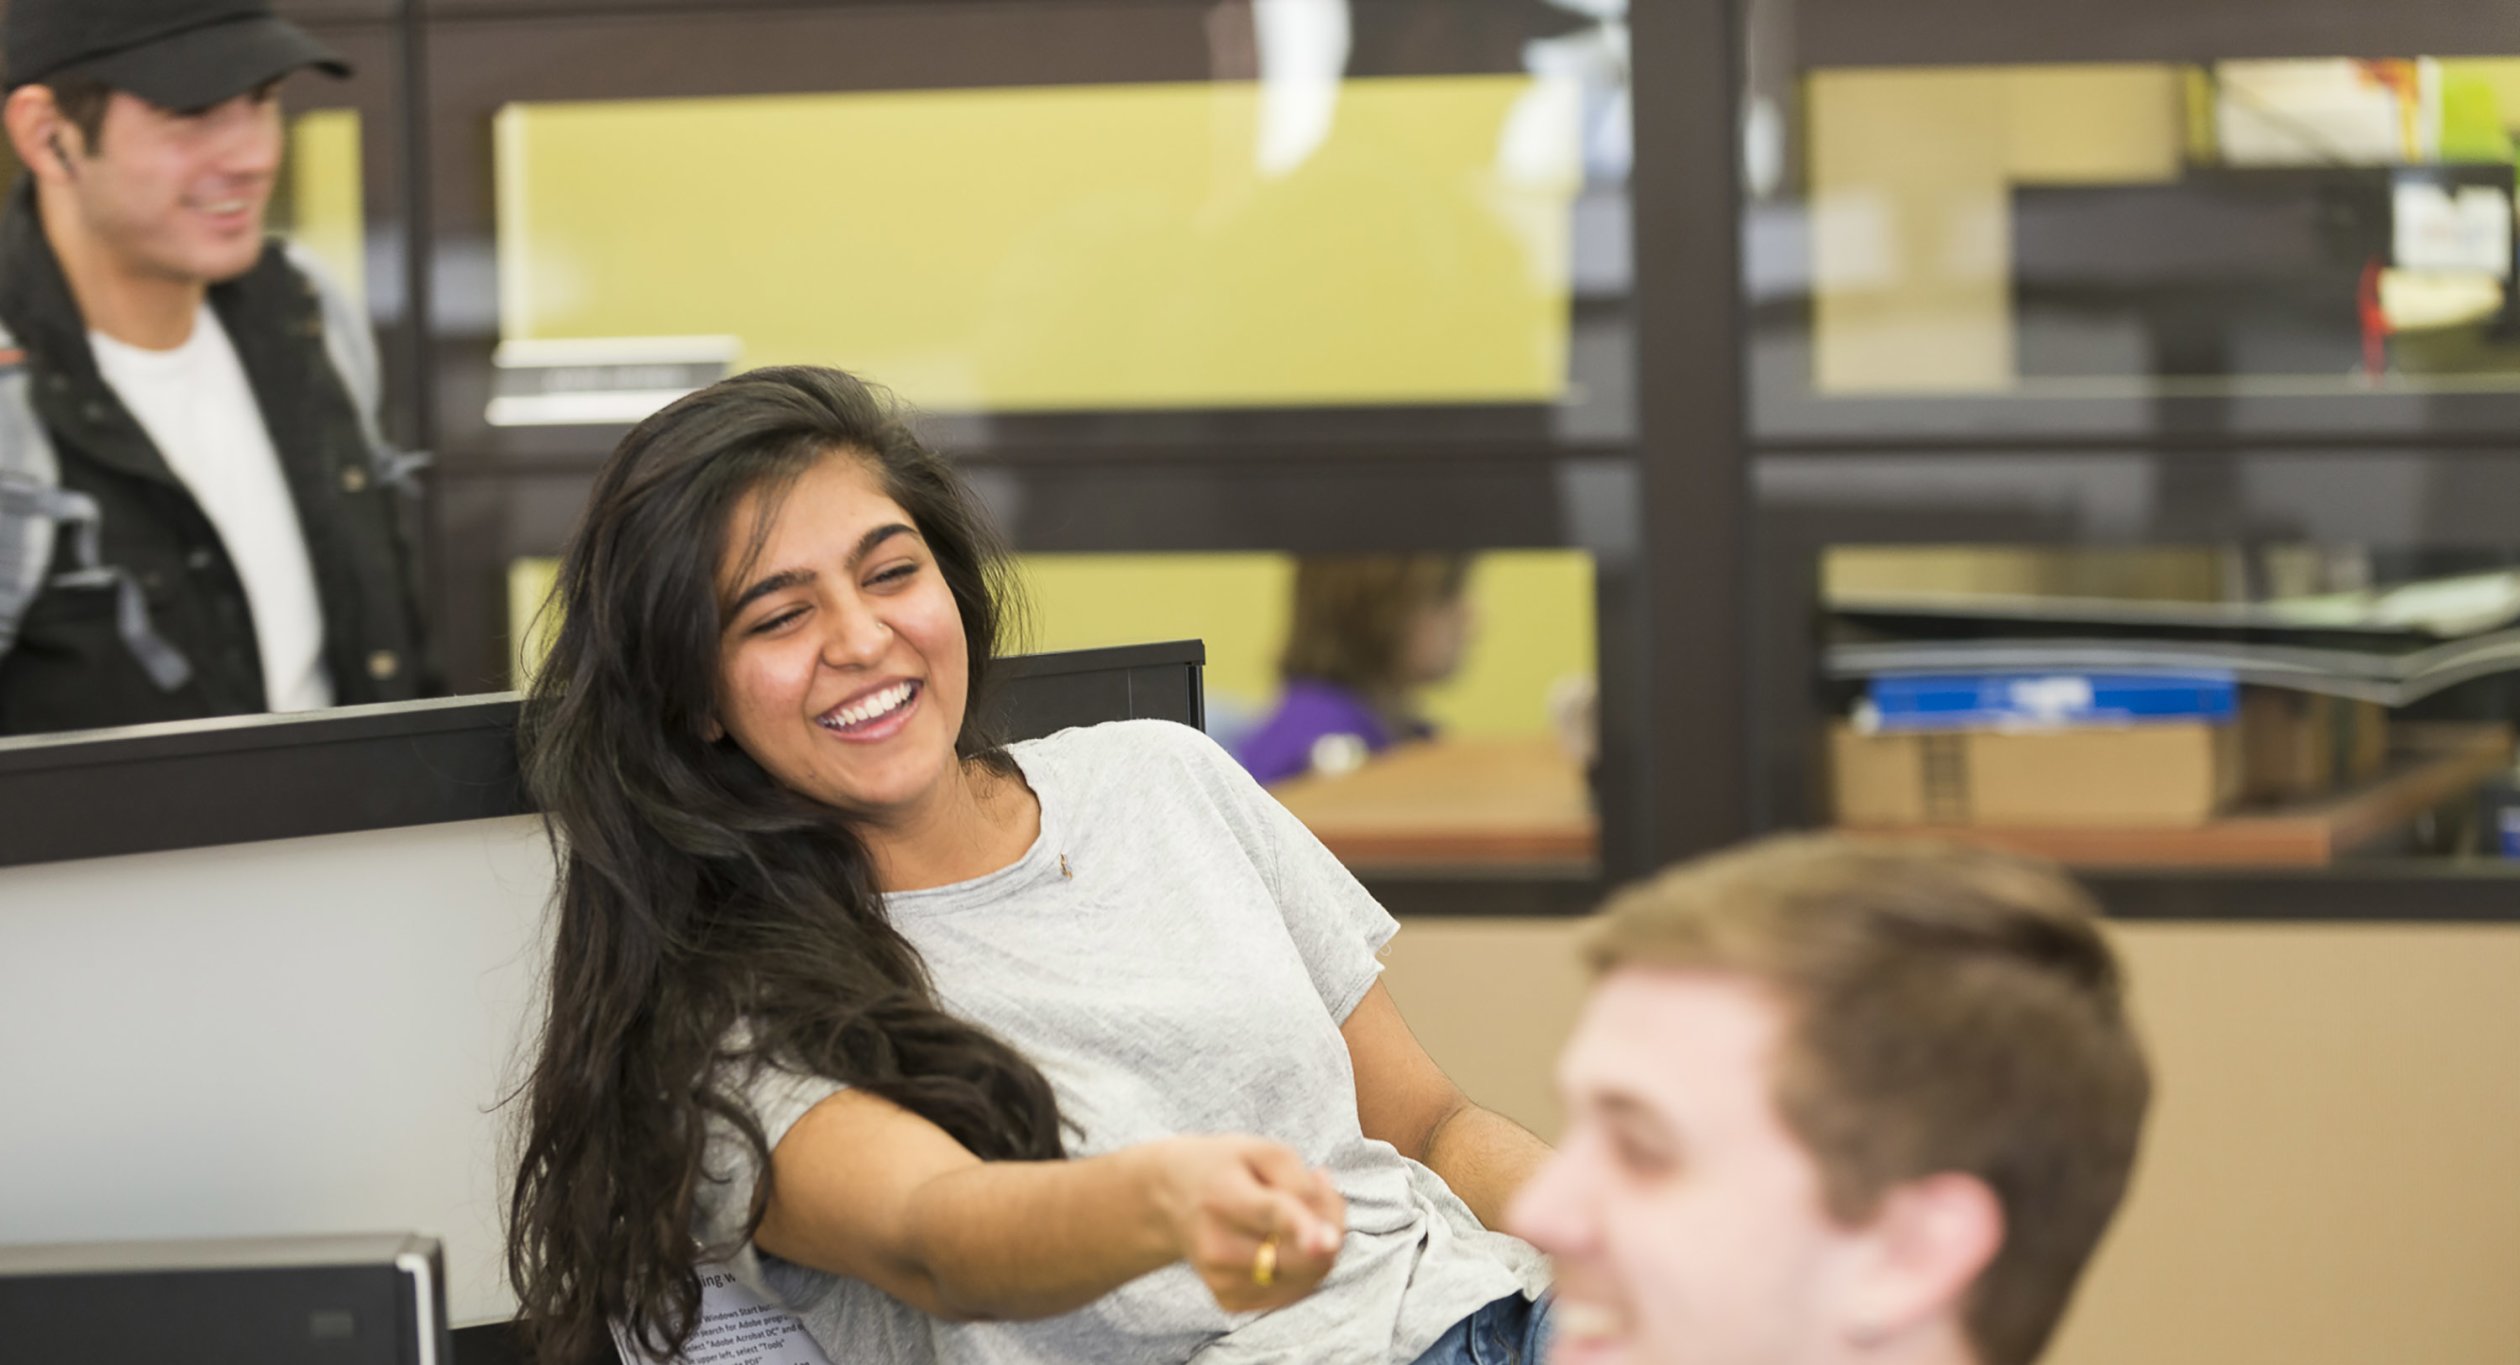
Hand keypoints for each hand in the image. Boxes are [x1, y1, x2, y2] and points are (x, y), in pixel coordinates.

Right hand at [1140, 1135, 1346, 1312]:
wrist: (1171, 1198)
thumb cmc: (1225, 1168)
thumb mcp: (1260, 1150)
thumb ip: (1301, 1182)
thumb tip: (1329, 1233)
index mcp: (1224, 1196)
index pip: (1270, 1215)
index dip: (1302, 1229)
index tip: (1330, 1241)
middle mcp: (1218, 1245)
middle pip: (1301, 1256)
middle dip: (1331, 1227)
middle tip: (1320, 1190)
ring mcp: (1222, 1279)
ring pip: (1307, 1278)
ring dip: (1321, 1248)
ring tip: (1299, 1213)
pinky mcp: (1230, 1301)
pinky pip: (1294, 1292)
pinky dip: (1304, 1267)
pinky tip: (1286, 1239)